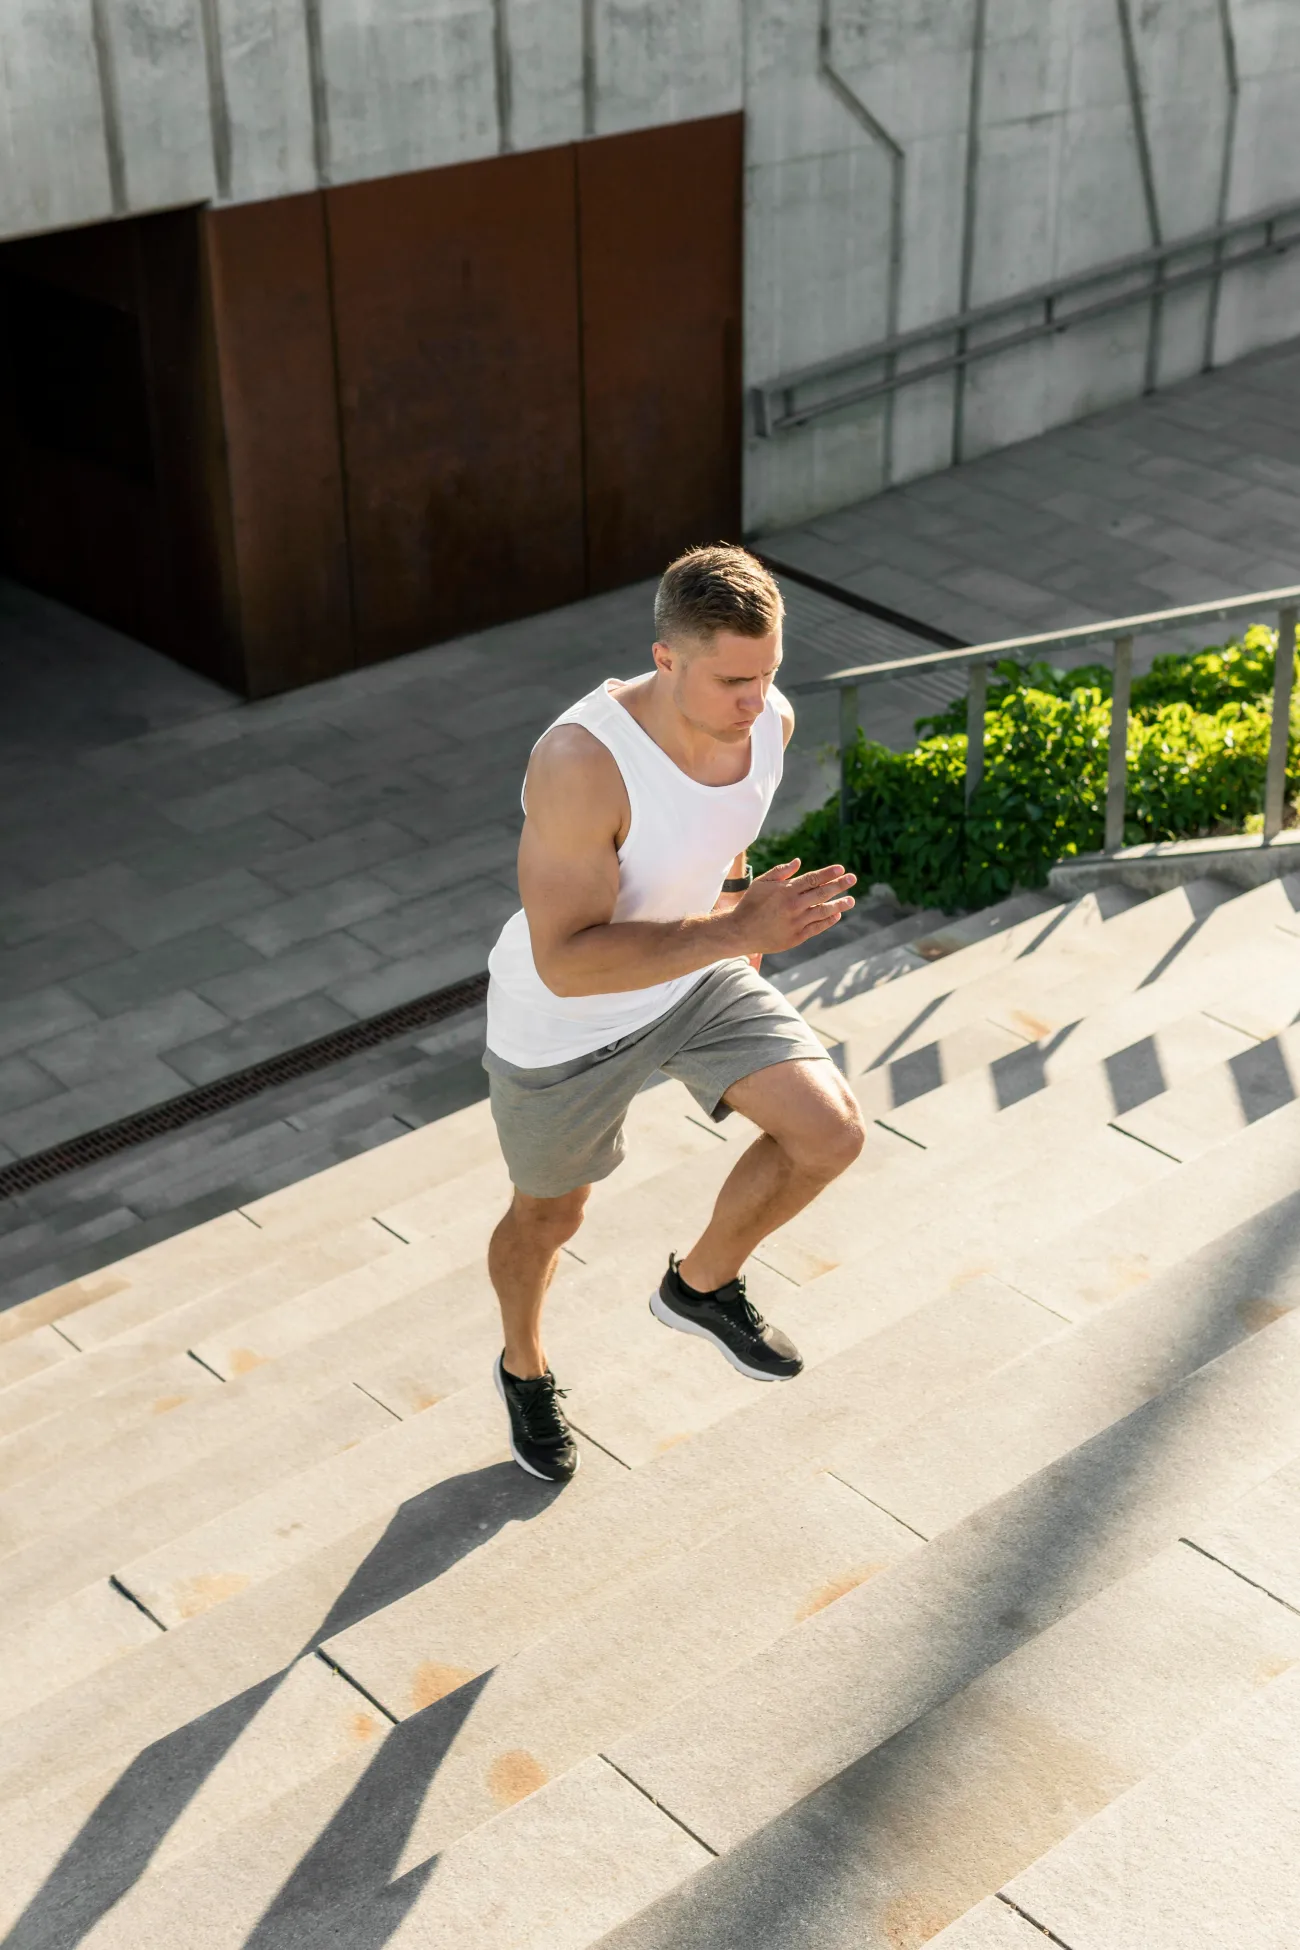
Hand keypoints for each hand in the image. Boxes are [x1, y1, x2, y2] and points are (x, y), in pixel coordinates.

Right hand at [727, 859, 855, 956]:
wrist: (740, 932)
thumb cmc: (750, 904)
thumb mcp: (761, 883)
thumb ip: (780, 871)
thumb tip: (798, 862)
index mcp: (785, 890)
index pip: (813, 879)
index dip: (828, 874)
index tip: (841, 869)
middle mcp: (793, 905)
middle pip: (822, 893)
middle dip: (840, 885)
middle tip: (853, 879)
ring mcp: (796, 922)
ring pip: (823, 911)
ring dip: (839, 904)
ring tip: (851, 900)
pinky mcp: (796, 937)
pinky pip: (817, 927)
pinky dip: (828, 921)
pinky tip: (836, 915)